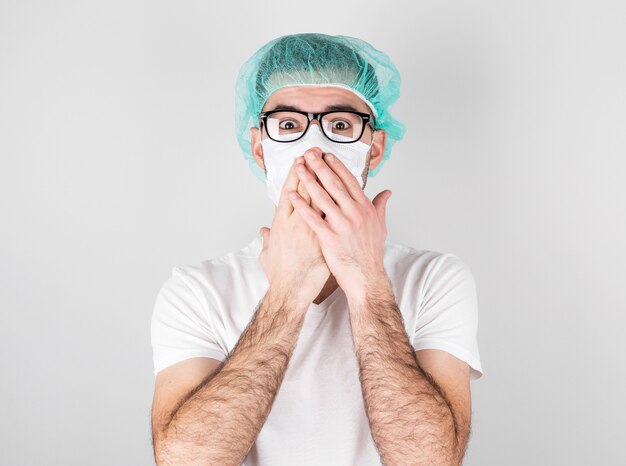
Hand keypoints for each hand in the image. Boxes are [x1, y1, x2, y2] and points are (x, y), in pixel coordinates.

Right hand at [259, 151, 330, 308]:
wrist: (291, 292)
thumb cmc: (279, 275)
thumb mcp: (267, 254)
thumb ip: (267, 239)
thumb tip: (264, 232)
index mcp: (280, 223)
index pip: (288, 192)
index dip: (294, 174)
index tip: (300, 160)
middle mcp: (294, 223)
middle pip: (305, 190)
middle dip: (311, 169)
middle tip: (316, 152)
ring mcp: (310, 230)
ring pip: (319, 199)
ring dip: (325, 180)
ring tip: (328, 164)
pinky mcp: (322, 238)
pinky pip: (331, 216)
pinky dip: (336, 203)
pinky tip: (343, 191)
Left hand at [288, 150, 390, 301]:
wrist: (366, 277)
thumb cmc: (371, 254)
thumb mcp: (380, 227)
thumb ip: (381, 206)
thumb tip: (387, 192)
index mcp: (365, 208)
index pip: (349, 181)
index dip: (336, 167)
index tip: (326, 155)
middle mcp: (354, 213)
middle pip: (334, 184)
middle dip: (319, 167)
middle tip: (308, 154)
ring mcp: (341, 224)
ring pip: (322, 197)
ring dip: (308, 180)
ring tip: (298, 168)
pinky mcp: (329, 237)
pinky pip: (312, 217)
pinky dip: (301, 205)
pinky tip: (291, 195)